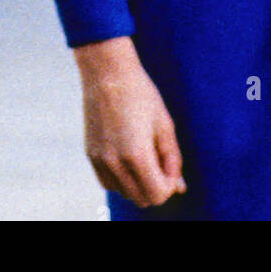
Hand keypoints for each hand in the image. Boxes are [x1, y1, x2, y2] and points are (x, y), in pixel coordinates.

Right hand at [74, 36, 186, 208]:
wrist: (107, 72)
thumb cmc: (140, 94)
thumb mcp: (164, 124)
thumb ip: (173, 158)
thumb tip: (179, 188)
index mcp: (137, 155)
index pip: (157, 195)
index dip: (169, 185)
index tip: (171, 165)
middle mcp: (115, 163)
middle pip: (141, 199)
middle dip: (156, 187)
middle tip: (161, 161)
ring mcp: (100, 161)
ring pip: (125, 193)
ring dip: (139, 184)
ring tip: (145, 154)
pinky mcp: (91, 155)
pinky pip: (109, 183)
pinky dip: (122, 178)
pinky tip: (129, 156)